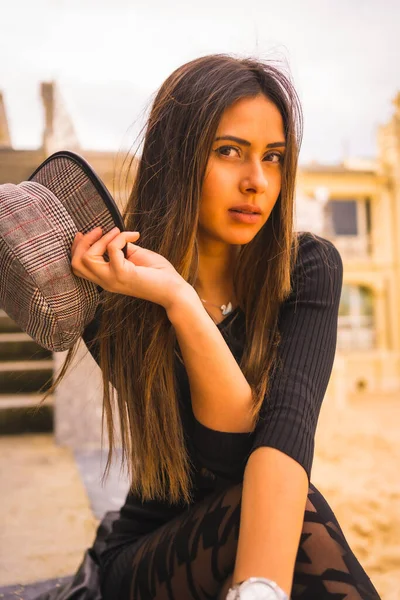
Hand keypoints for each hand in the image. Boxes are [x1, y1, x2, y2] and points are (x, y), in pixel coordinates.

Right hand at [70, 226, 188, 310]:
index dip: (77, 248)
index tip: (86, 232)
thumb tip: (112, 235)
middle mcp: (105, 282)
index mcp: (106, 278)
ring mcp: (112, 280)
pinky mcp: (123, 274)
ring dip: (101, 239)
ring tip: (117, 232)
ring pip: (86, 258)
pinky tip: (135, 236)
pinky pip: (112, 249)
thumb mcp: (134, 256)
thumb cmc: (158, 274)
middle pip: (76, 264)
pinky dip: (121, 237)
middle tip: (100, 230)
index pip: (78, 267)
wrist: (174, 289)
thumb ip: (120, 248)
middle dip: (84, 242)